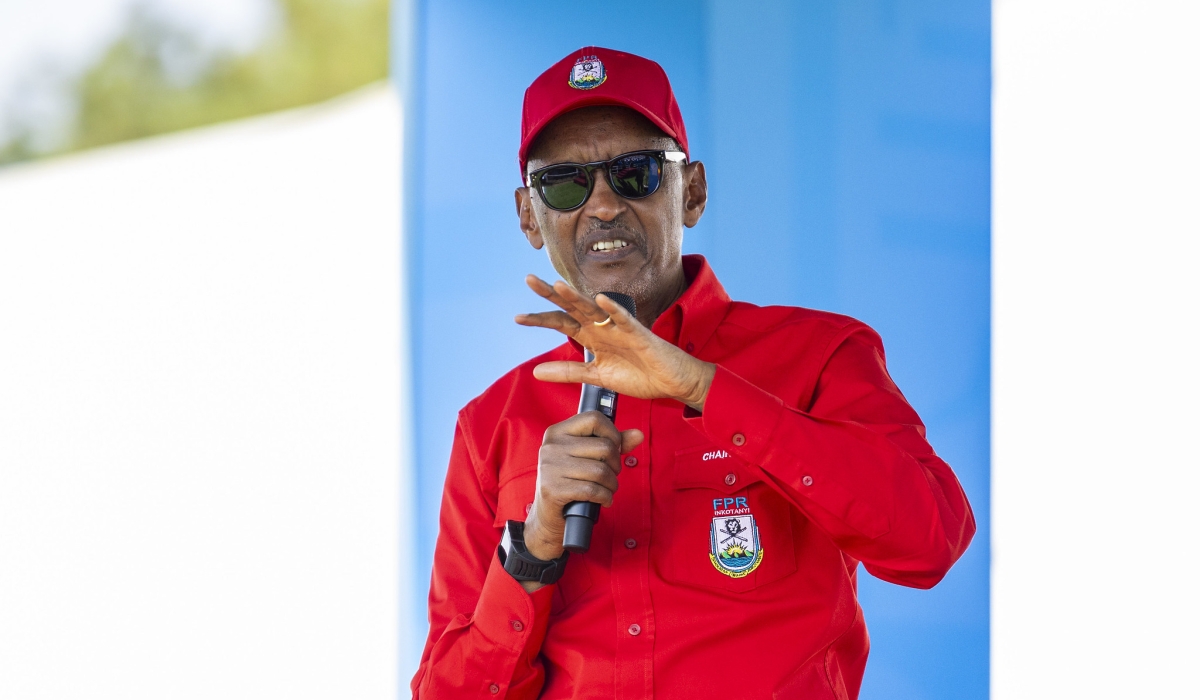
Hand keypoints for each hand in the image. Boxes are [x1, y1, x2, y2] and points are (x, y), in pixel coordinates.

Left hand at [514, 275, 716, 409]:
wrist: (671, 382)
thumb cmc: (639, 375)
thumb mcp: (597, 376)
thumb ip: (569, 372)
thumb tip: (537, 371)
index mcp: (592, 337)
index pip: (562, 323)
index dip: (541, 319)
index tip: (518, 317)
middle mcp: (602, 328)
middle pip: (572, 308)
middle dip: (551, 295)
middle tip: (529, 280)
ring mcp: (620, 328)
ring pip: (594, 308)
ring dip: (576, 297)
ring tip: (557, 286)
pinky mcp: (639, 333)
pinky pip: (624, 319)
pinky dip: (613, 309)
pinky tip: (601, 299)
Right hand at [523, 412, 643, 570]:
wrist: (547, 515)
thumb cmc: (570, 482)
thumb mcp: (587, 458)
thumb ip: (613, 443)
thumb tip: (638, 434)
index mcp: (557, 432)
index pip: (594, 418)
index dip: (613, 434)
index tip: (615, 449)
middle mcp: (551, 446)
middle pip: (604, 447)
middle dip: (616, 465)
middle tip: (611, 475)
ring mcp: (550, 468)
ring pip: (601, 471)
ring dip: (612, 484)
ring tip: (608, 489)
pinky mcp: (552, 489)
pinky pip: (592, 490)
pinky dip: (605, 497)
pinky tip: (604, 500)